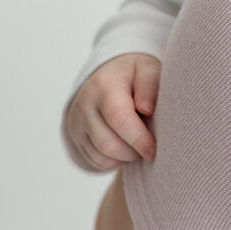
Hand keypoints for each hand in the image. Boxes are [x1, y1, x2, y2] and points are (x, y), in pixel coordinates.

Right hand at [68, 53, 161, 169]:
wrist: (109, 75)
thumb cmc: (134, 74)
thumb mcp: (147, 68)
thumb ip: (150, 84)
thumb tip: (147, 109)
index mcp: (104, 85)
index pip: (119, 118)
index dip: (139, 139)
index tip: (154, 150)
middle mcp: (85, 104)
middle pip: (108, 143)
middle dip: (133, 152)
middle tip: (150, 146)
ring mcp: (77, 122)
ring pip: (102, 156)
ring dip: (126, 158)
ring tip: (139, 144)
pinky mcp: (76, 137)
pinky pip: (96, 161)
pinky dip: (115, 161)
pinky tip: (126, 147)